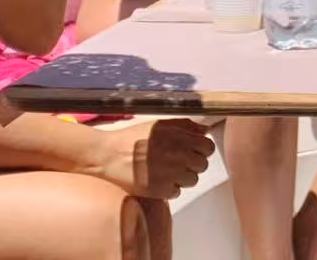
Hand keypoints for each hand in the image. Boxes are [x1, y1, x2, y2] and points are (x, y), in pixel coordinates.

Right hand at [94, 118, 214, 198]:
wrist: (108, 155)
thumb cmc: (131, 138)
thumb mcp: (159, 124)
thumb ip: (185, 125)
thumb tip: (205, 130)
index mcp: (181, 137)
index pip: (208, 147)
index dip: (201, 150)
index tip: (192, 152)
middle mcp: (180, 155)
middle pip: (202, 165)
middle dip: (192, 164)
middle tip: (177, 163)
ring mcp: (172, 173)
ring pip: (192, 180)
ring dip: (182, 178)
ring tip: (166, 172)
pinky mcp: (161, 190)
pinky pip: (177, 192)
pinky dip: (169, 189)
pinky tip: (157, 180)